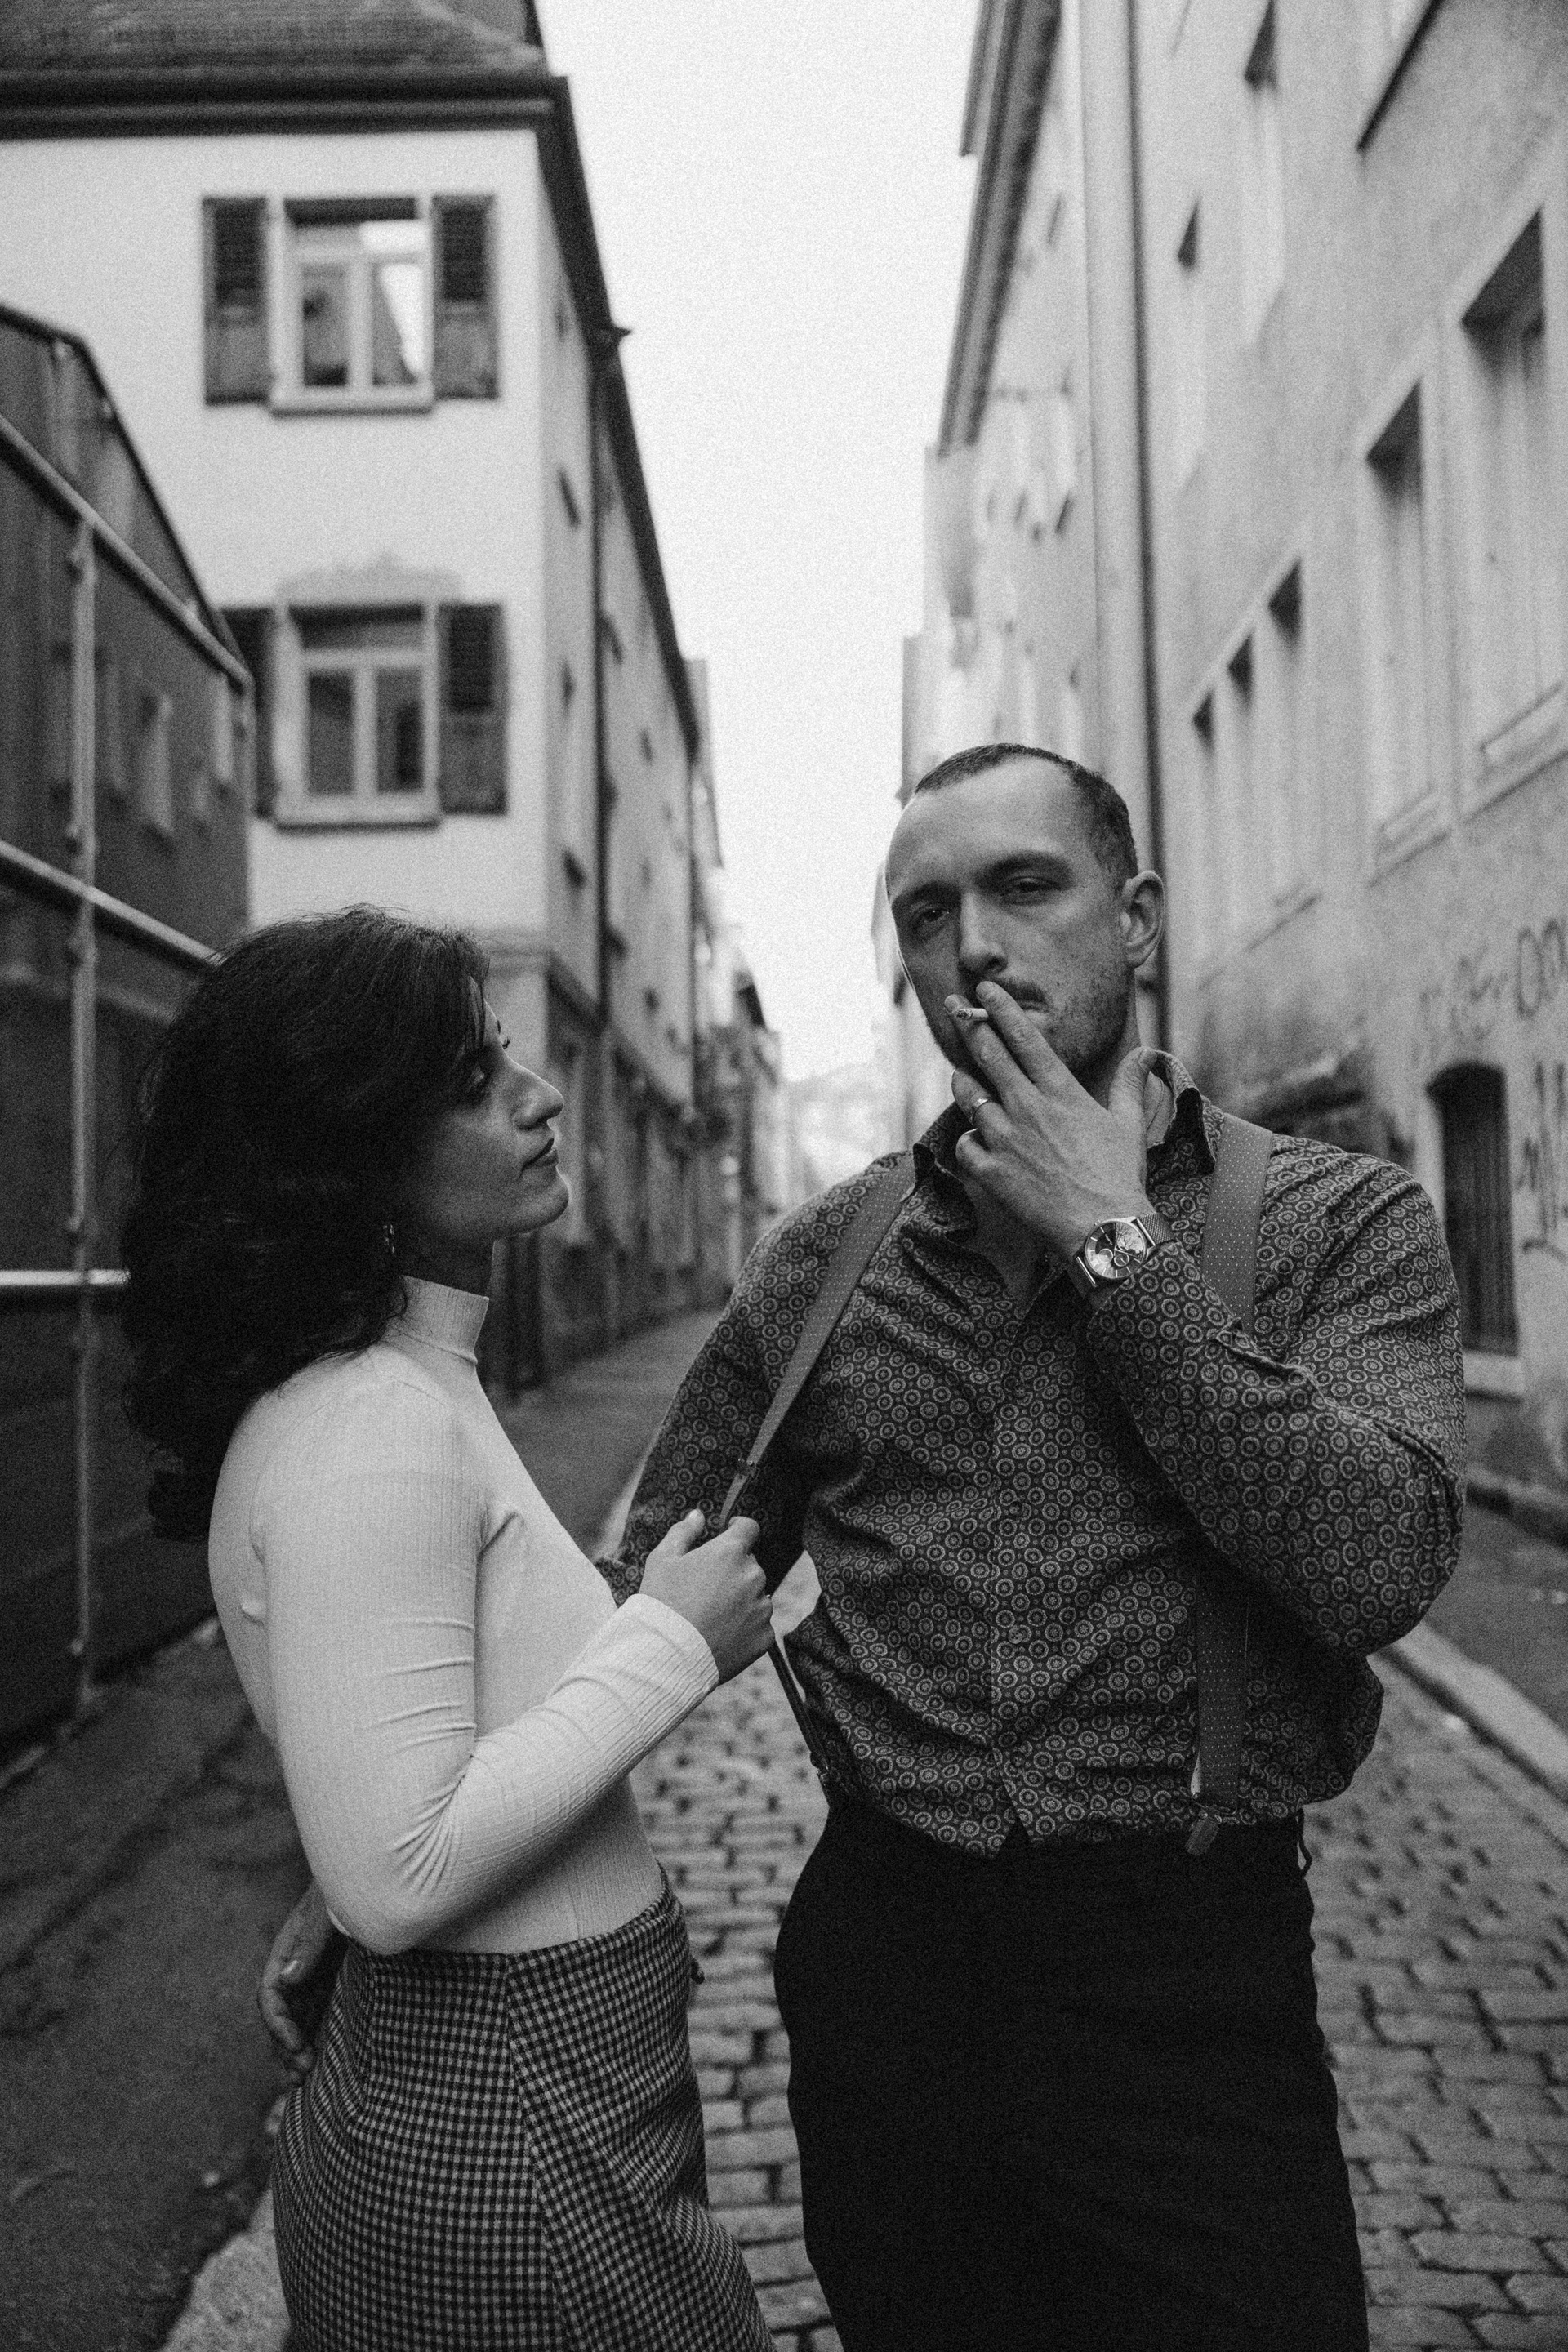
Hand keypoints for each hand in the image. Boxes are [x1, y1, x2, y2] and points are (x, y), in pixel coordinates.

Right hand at [259, 1879, 342, 2078]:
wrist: (371, 1874)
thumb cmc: (345, 1887)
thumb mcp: (327, 1912)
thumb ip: (309, 1943)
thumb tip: (286, 1980)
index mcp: (286, 1949)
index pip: (270, 1994)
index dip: (278, 2023)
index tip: (294, 2045)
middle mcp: (295, 1965)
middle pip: (281, 2013)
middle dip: (286, 2044)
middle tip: (301, 2071)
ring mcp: (314, 1972)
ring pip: (298, 2016)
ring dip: (298, 2045)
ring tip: (304, 2075)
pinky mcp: (332, 1976)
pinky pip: (318, 2009)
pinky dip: (315, 2032)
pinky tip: (322, 2055)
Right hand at [639, 1509, 773, 1683]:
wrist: (667, 1656)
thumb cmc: (661, 1603)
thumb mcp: (662, 1560)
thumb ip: (684, 1532)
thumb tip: (698, 1515)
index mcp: (730, 1552)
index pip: (749, 1528)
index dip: (738, 1529)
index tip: (728, 1535)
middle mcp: (753, 1576)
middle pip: (749, 1565)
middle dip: (733, 1571)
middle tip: (705, 1589)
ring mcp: (761, 1608)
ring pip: (756, 1595)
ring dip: (741, 1600)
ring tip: (710, 1616)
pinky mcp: (764, 1636)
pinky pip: (759, 1625)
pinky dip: (744, 1628)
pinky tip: (720, 1635)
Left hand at [948, 979, 1157, 1256]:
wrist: (1103, 1228)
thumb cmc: (1120, 1177)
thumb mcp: (1131, 1125)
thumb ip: (1131, 1084)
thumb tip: (1145, 1053)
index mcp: (1061, 1092)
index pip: (1025, 1038)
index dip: (1001, 1010)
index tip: (984, 990)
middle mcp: (1028, 1108)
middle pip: (989, 1057)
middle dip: (970, 1028)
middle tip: (953, 1010)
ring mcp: (1005, 1140)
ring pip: (969, 1097)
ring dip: (963, 1081)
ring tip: (961, 1074)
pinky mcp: (991, 1172)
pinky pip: (965, 1144)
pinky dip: (968, 1139)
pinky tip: (975, 1139)